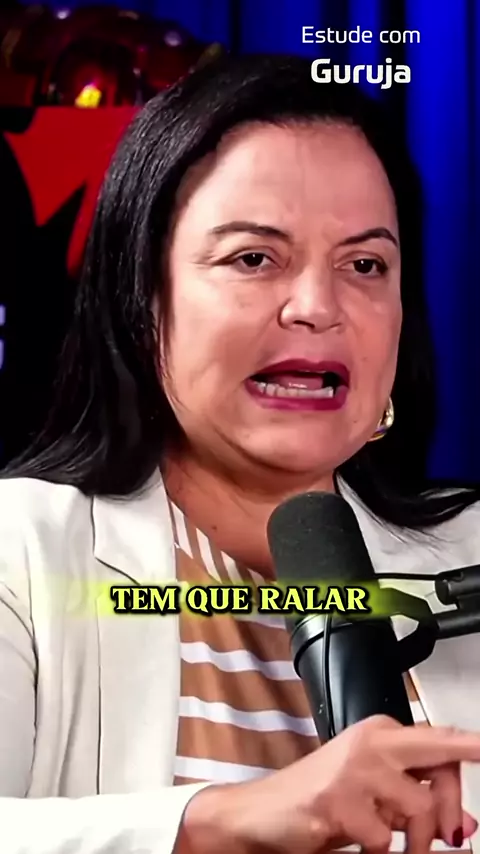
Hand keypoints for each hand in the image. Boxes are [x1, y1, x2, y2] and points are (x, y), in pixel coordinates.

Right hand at [178, 715, 479, 853]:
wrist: (263, 812)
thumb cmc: (317, 797)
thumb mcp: (374, 796)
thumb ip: (416, 800)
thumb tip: (465, 825)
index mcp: (380, 732)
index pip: (439, 738)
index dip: (471, 746)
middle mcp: (372, 741)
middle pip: (441, 762)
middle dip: (453, 805)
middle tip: (452, 836)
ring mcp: (355, 768)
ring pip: (421, 807)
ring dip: (416, 842)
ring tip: (395, 847)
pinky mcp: (340, 798)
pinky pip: (385, 837)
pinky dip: (378, 849)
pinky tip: (356, 839)